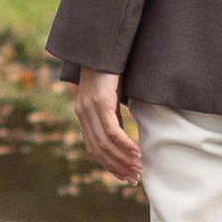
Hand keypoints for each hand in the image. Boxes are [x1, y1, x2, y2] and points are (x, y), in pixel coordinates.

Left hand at [77, 68, 142, 184]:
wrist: (102, 44)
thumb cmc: (110, 67)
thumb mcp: (110, 94)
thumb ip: (111, 113)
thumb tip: (120, 133)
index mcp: (83, 114)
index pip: (94, 147)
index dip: (109, 164)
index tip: (124, 175)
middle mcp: (83, 113)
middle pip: (98, 150)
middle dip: (117, 166)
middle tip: (133, 178)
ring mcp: (90, 108)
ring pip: (105, 143)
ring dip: (123, 159)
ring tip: (138, 168)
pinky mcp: (100, 101)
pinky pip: (112, 131)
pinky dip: (124, 145)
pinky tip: (136, 152)